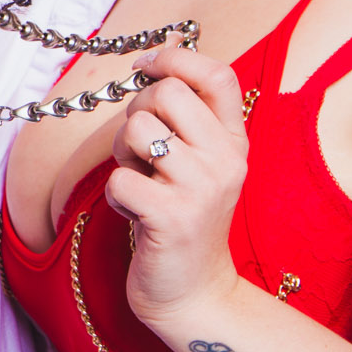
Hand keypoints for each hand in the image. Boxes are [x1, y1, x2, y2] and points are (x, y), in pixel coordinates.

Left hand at [105, 47, 248, 326]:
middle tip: (139, 151)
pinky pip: (120, 179)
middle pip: (165, 93)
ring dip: (123, 157)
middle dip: (135, 114)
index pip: (218, 75)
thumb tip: (153, 64)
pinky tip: (135, 214)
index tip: (146, 67)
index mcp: (234, 141)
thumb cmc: (182, 219)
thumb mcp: (197, 163)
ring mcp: (202, 189)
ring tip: (141, 184)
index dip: (175, 58)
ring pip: (136, 130)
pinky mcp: (172, 217)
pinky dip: (117, 196)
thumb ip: (184, 119)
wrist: (194, 292)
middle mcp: (227, 160)